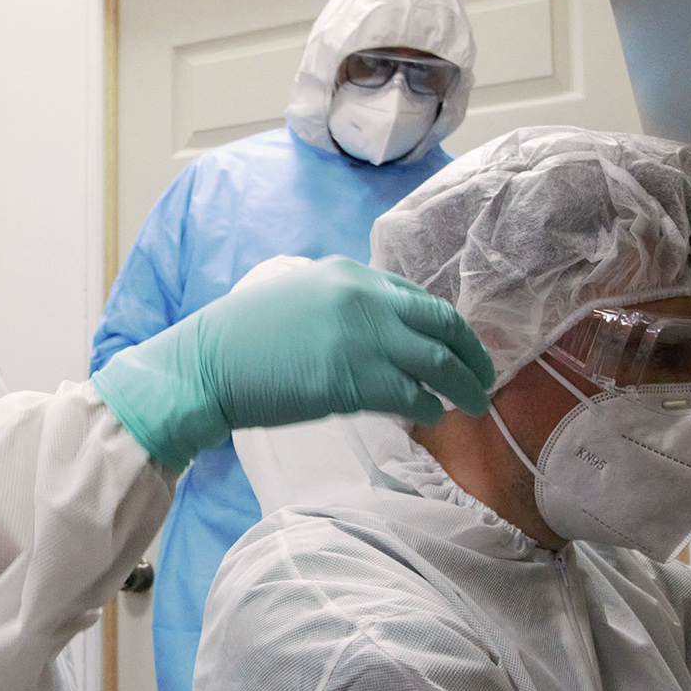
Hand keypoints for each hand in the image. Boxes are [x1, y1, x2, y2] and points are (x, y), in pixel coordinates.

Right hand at [90, 256, 493, 470]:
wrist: (206, 366)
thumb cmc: (241, 339)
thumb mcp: (295, 297)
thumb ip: (338, 304)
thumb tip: (372, 330)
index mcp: (348, 274)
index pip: (415, 296)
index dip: (443, 324)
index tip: (454, 344)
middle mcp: (364, 298)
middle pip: (441, 322)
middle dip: (471, 352)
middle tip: (483, 376)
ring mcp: (362, 339)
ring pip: (438, 362)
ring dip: (463, 385)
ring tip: (473, 405)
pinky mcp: (354, 381)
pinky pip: (412, 396)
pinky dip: (429, 407)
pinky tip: (431, 416)